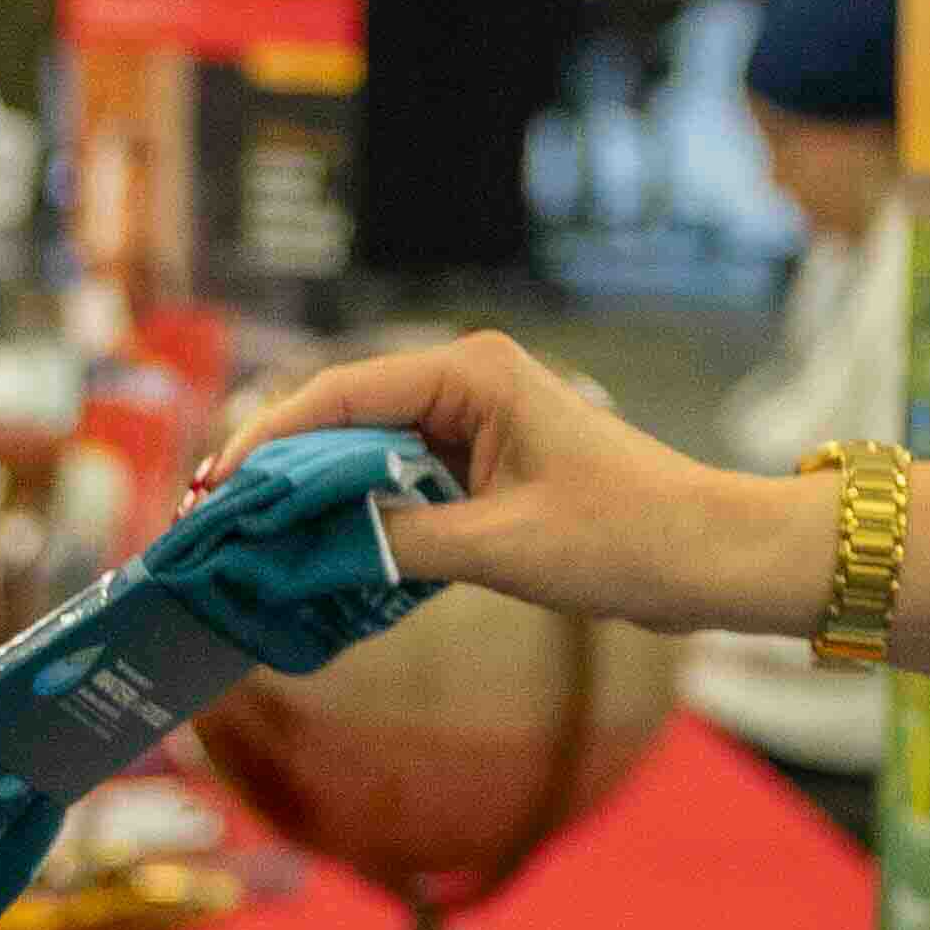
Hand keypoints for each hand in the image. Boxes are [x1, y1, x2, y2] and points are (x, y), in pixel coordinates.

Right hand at [215, 333, 830, 645]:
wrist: (713, 556)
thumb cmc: (626, 538)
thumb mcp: (500, 548)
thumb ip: (397, 540)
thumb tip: (304, 548)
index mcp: (471, 373)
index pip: (341, 395)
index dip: (270, 442)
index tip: (217, 488)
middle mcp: (466, 382)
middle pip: (344, 419)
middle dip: (282, 471)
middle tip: (217, 523)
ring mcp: (476, 423)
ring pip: (369, 454)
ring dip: (319, 498)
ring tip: (253, 543)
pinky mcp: (487, 465)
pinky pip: (404, 482)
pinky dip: (365, 516)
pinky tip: (322, 554)